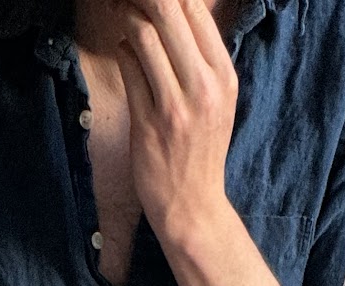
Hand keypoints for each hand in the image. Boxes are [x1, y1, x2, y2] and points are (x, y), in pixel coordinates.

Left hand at [116, 0, 236, 250]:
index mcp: (224, 76)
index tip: (152, 2)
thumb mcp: (217, 99)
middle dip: (142, 0)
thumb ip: (200, 58)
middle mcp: (204, 86)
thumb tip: (175, 10)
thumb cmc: (200, 150)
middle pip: (168, 10)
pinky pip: (128, 66)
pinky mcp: (148, 121)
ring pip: (143, 34)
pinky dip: (122, 51)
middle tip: (127, 2)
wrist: (192, 205)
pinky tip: (125, 55)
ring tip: (120, 16)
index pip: (196, 8)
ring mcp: (175, 105)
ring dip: (125, 17)